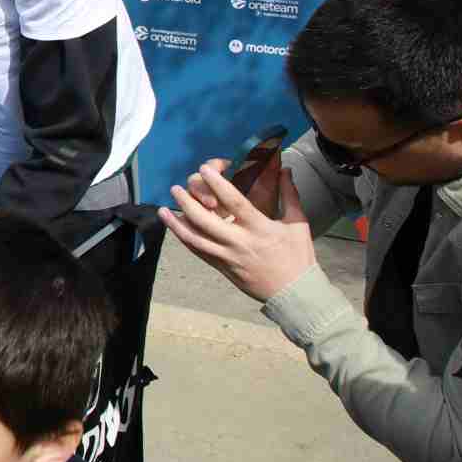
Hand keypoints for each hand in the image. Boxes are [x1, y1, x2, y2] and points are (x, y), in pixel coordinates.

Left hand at [159, 163, 314, 301]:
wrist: (293, 293)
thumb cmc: (298, 257)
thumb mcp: (298, 223)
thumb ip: (290, 195)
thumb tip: (285, 169)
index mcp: (259, 228)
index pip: (234, 201)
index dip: (217, 184)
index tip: (204, 169)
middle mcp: (239, 242)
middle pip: (205, 220)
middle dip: (187, 202)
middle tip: (176, 188)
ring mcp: (227, 256)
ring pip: (195, 238)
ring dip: (177, 222)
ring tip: (163, 209)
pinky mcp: (222, 268)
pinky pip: (198, 252)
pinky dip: (184, 239)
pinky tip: (175, 229)